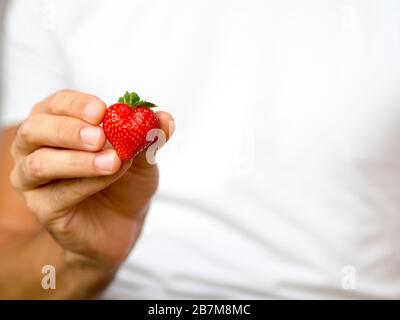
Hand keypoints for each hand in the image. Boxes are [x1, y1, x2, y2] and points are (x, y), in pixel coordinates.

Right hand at [9, 89, 173, 271]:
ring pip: (40, 164)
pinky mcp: (43, 208)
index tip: (102, 111)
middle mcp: (36, 148)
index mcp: (57, 123)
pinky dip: (86, 183)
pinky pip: (57, 195)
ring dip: (79, 160)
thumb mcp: (142, 156)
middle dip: (69, 131)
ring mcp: (33, 180)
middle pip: (35, 130)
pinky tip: (109, 177)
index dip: (77, 105)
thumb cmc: (124, 181)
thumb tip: (165, 119)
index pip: (57, 105)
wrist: (123, 222)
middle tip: (100, 136)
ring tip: (113, 161)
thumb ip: (149, 137)